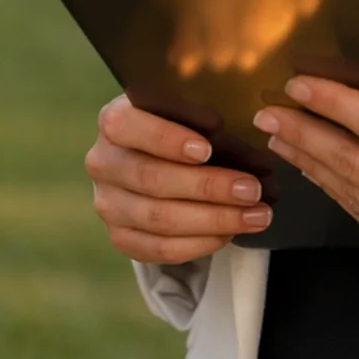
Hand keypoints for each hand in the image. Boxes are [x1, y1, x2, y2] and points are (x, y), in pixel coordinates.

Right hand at [85, 95, 272, 263]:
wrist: (153, 159)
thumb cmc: (179, 127)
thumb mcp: (183, 110)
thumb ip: (200, 115)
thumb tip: (239, 130)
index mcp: (113, 120)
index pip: (128, 126)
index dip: (166, 139)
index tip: (206, 149)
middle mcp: (103, 163)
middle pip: (152, 179)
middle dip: (207, 187)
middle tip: (251, 190)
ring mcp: (108, 204)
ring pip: (160, 219)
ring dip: (213, 220)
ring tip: (255, 216)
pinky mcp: (120, 237)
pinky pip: (160, 249)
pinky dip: (199, 243)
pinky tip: (230, 234)